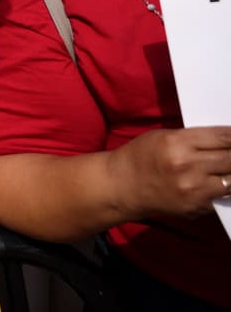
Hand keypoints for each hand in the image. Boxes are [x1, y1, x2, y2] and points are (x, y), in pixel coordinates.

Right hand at [110, 126, 230, 219]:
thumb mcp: (164, 137)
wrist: (123, 186)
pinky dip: (226, 189)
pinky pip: (222, 197)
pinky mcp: (196, 206)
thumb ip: (195, 139)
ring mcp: (193, 189)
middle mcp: (187, 165)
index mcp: (177, 143)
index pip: (223, 137)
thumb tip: (227, 141)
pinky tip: (222, 182)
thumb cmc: (141, 156)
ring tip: (227, 168)